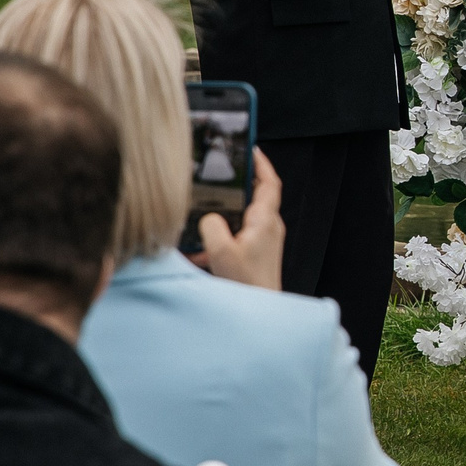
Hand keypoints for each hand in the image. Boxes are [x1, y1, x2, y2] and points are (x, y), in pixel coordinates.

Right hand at [193, 149, 283, 289]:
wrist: (259, 318)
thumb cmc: (247, 286)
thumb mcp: (220, 251)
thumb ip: (210, 226)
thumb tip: (208, 217)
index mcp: (265, 220)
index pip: (269, 182)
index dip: (261, 163)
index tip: (250, 148)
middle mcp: (268, 229)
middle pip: (252, 197)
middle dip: (234, 187)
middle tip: (218, 176)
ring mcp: (263, 243)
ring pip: (239, 220)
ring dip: (219, 219)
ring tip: (197, 220)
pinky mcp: (254, 256)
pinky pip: (234, 240)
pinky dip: (216, 241)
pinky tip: (196, 253)